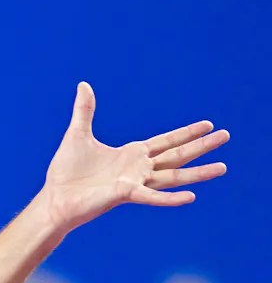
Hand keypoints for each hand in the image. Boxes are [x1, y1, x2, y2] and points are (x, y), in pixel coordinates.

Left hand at [40, 82, 228, 232]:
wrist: (55, 196)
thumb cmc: (67, 170)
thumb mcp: (77, 134)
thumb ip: (84, 110)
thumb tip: (83, 85)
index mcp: (131, 154)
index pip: (166, 141)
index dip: (186, 133)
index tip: (208, 124)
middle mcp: (138, 169)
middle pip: (177, 155)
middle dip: (201, 145)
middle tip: (227, 136)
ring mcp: (134, 182)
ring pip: (173, 176)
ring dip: (198, 173)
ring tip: (223, 167)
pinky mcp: (124, 194)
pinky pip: (151, 196)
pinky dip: (171, 198)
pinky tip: (191, 196)